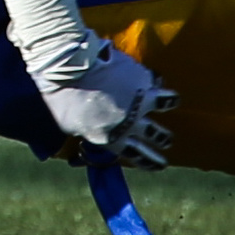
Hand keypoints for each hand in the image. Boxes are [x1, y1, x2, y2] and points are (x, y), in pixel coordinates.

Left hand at [35, 35, 175, 169]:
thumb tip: (81, 129)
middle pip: (154, 134)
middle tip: (168, 140)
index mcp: (112, 138)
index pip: (138, 155)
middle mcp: (131, 122)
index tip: (162, 165)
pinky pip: (155, 79)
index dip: (151, 161)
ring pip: (163, 103)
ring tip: (173, 101)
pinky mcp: (141, 76)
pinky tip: (158, 78)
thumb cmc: (61, 99)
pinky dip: (157, 79)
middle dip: (162, 138)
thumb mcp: (66, 124)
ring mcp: (139, 98)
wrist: (72, 70)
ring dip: (169, 103)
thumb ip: (81, 129)